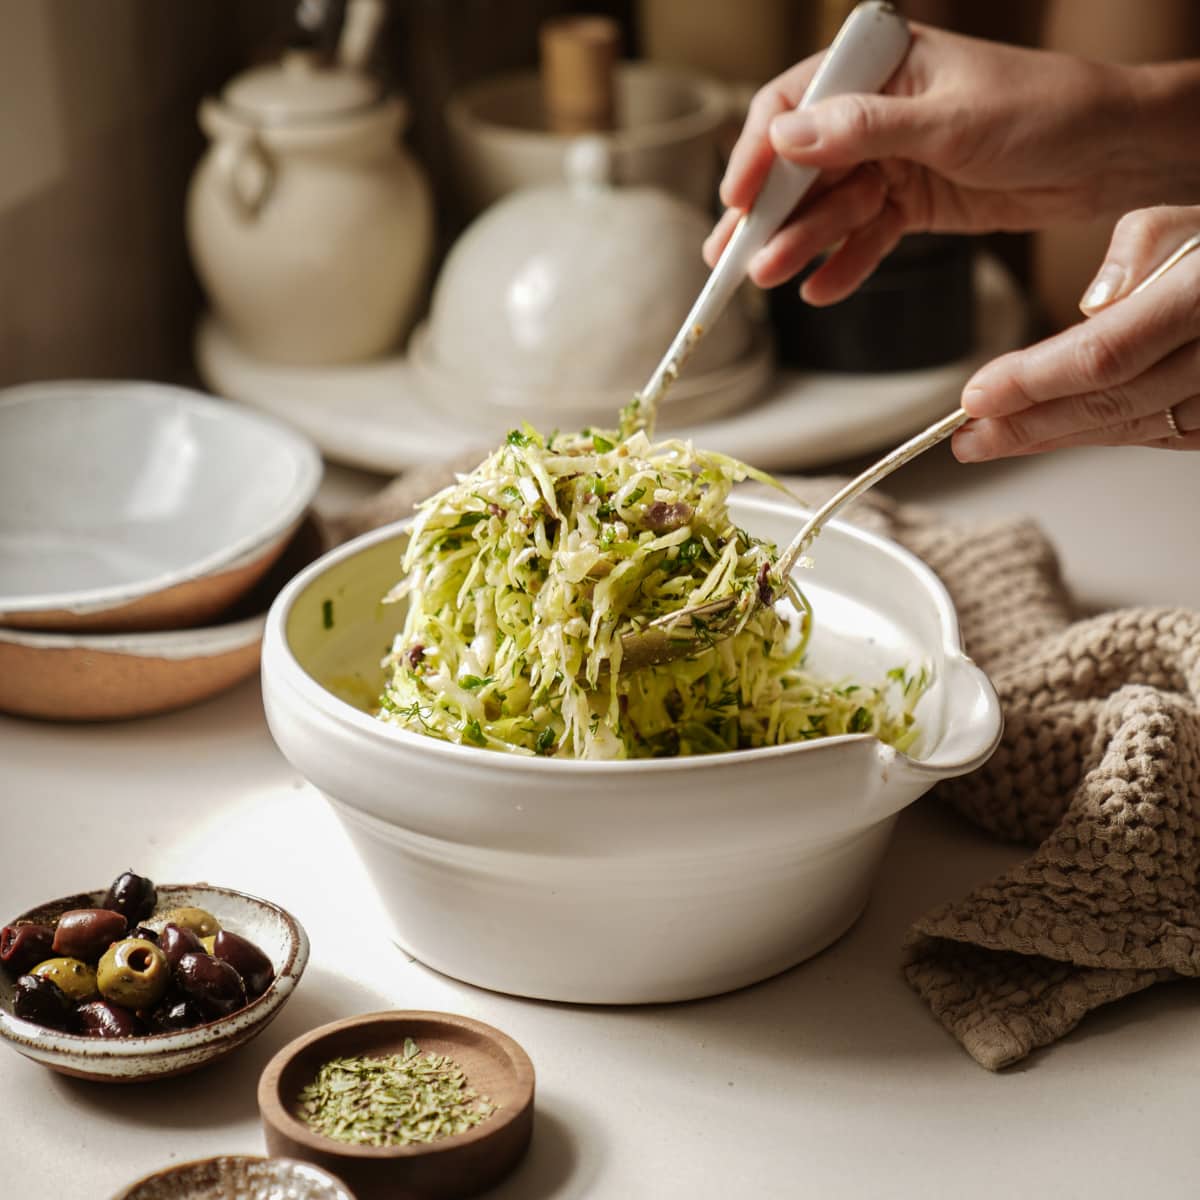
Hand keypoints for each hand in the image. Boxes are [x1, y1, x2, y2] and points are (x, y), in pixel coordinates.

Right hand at [706, 23, 1149, 304]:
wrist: (1113, 155)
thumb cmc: (1046, 111)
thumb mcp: (950, 121)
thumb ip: (864, 131)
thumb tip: (786, 138)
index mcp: (882, 65)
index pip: (796, 104)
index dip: (759, 154)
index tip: (737, 201)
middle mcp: (878, 112)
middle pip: (802, 165)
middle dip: (769, 214)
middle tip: (734, 259)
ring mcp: (893, 160)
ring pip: (830, 207)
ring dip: (802, 243)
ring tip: (773, 277)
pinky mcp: (911, 203)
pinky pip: (865, 237)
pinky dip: (844, 263)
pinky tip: (820, 288)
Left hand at [953, 205, 1199, 459]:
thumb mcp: (1188, 221)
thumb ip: (1140, 245)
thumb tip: (1092, 304)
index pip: (1104, 353)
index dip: (1033, 382)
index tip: (977, 395)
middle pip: (1107, 402)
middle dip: (1026, 424)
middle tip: (964, 437)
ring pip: (1125, 427)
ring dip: (1050, 439)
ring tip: (989, 442)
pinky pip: (1149, 435)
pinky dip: (1091, 435)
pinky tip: (1044, 436)